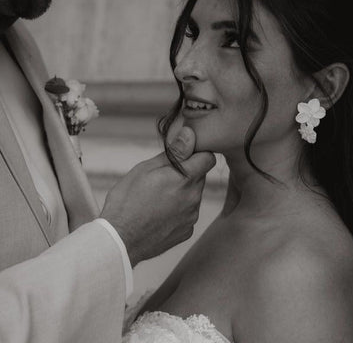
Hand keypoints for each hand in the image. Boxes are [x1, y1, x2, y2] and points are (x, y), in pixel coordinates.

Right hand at [100, 126, 215, 266]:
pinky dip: (178, 210)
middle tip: (162, 178)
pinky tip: (159, 213)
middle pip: (200, 176)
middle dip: (186, 173)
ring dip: (182, 192)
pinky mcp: (187, 230)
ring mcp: (192, 216)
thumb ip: (174, 153)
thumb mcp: (145, 169)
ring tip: (157, 198)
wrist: (119, 240)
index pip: (208, 158)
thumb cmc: (127, 201)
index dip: (197, 154)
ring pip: (194, 195)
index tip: (183, 156)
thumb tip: (190, 135)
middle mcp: (194, 197)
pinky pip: (188, 213)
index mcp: (185, 179)